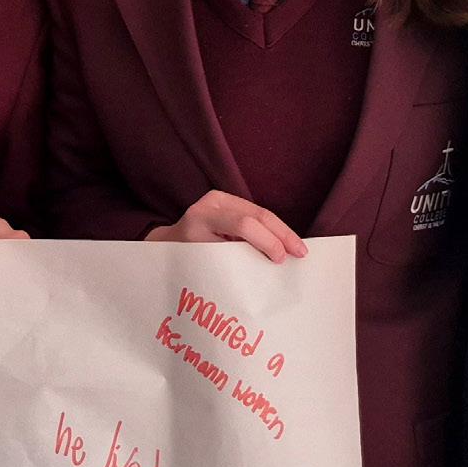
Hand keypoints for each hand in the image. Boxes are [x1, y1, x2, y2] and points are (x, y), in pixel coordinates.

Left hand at [144, 191, 306, 262]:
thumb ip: (233, 261)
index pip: (243, 224)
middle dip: (282, 233)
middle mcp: (212, 202)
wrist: (166, 245)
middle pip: (257, 213)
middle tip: (301, 252)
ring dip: (281, 231)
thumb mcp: (204, 262)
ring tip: (298, 249)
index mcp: (202, 217)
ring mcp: (221, 199)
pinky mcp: (229, 203)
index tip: (280, 260)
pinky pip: (256, 215)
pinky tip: (286, 242)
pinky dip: (272, 230)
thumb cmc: (183, 260)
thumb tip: (268, 267)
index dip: (266, 241)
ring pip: (260, 212)